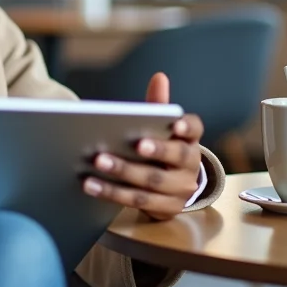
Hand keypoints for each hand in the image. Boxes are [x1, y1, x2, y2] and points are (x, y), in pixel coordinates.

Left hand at [81, 72, 203, 220]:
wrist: (169, 189)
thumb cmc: (159, 149)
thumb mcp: (160, 128)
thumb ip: (157, 105)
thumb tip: (159, 77)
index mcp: (190, 139)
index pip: (195, 129)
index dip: (188, 126)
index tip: (177, 123)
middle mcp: (191, 165)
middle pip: (175, 157)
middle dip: (152, 150)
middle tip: (131, 142)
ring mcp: (181, 189)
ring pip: (153, 182)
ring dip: (123, 173)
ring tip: (97, 163)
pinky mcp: (167, 209)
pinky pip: (139, 202)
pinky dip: (113, 193)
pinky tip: (91, 185)